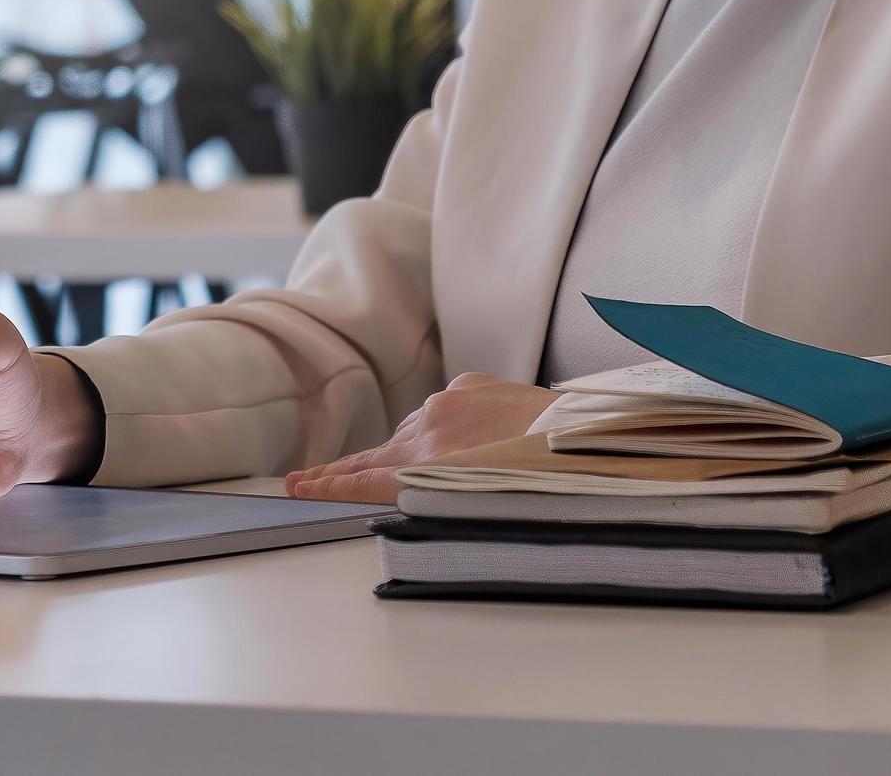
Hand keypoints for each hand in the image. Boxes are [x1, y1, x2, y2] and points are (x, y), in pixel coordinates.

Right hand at [285, 373, 558, 503]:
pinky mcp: (470, 385)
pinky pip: (445, 409)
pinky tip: (466, 440)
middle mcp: (432, 430)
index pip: (366, 481)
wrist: (592, 432)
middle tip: (304, 479)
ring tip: (407, 473)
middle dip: (339, 471)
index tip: (298, 487)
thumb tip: (414, 492)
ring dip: (408, 451)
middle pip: (375, 457)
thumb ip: (437, 494)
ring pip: (413, 433)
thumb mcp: (482, 503)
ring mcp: (450, 403)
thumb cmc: (550, 479)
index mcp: (432, 465)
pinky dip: (445, 426)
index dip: (330, 486)